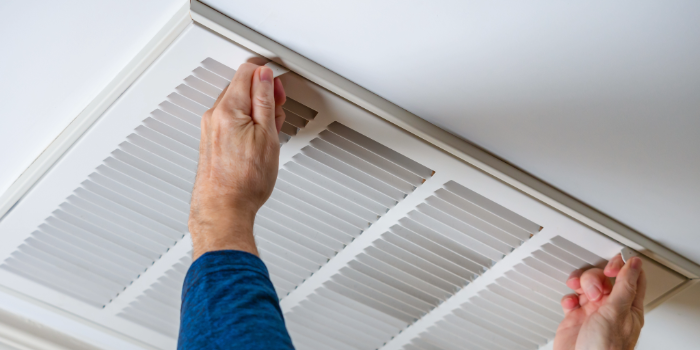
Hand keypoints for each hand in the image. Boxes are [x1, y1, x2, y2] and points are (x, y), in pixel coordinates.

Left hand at [188, 63, 285, 259]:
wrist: (224, 210)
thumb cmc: (244, 182)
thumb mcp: (267, 135)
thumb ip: (265, 100)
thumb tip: (264, 76)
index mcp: (228, 109)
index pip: (247, 72)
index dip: (268, 77)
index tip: (279, 90)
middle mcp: (214, 115)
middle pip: (241, 86)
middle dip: (263, 95)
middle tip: (277, 114)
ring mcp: (210, 129)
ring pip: (237, 105)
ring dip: (256, 111)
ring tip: (269, 133)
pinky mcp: (211, 141)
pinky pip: (230, 121)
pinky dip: (246, 124)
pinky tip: (257, 142)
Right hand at [554, 254, 645, 349]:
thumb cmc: (604, 349)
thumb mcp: (616, 313)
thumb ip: (624, 286)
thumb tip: (634, 264)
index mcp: (628, 307)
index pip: (631, 278)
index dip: (622, 266)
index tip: (611, 265)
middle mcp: (611, 308)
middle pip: (605, 278)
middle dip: (596, 278)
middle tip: (594, 290)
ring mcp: (592, 312)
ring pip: (586, 285)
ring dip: (581, 285)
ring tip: (580, 296)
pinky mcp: (575, 318)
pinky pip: (571, 299)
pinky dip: (568, 298)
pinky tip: (570, 304)